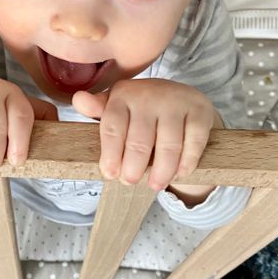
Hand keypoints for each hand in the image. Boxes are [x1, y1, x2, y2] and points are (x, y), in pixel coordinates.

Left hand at [73, 78, 217, 194]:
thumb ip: (96, 109)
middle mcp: (149, 94)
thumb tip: (78, 99)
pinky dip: (186, 162)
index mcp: (123, 94)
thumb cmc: (140, 111)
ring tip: (155, 184)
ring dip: (161, 170)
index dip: (110, 154)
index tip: (110, 174)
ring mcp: (176, 102)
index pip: (113, 127)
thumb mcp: (116, 108)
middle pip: (139, 139)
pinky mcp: (199, 111)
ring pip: (168, 144)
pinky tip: (180, 173)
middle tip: (130, 181)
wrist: (182, 99)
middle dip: (133, 166)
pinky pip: (194, 142)